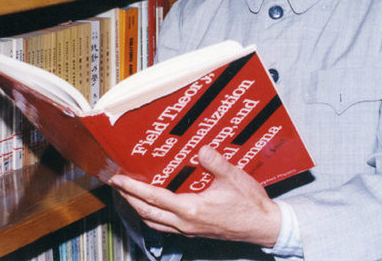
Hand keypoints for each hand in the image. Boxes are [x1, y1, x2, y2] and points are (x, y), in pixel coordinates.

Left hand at [109, 144, 281, 247]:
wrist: (265, 228)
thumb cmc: (250, 205)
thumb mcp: (234, 178)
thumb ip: (216, 163)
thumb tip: (201, 150)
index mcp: (191, 209)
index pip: (154, 198)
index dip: (133, 188)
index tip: (118, 179)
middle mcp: (186, 223)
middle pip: (147, 212)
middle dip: (128, 198)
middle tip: (116, 184)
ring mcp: (189, 230)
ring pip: (154, 223)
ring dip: (138, 209)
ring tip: (129, 195)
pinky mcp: (195, 233)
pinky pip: (165, 227)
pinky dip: (153, 216)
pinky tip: (154, 207)